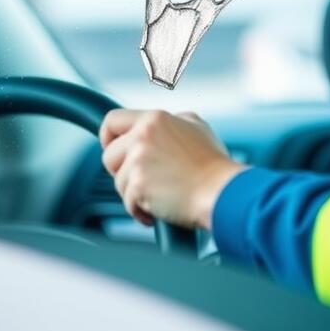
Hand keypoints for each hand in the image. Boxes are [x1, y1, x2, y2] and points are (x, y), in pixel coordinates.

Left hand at [98, 109, 243, 229]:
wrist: (222, 191)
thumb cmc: (214, 165)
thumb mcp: (197, 126)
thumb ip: (174, 120)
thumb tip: (162, 125)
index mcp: (154, 119)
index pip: (112, 120)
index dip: (107, 137)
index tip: (112, 149)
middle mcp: (143, 136)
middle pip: (109, 156)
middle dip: (123, 171)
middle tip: (144, 179)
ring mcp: (139, 160)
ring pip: (118, 182)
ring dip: (134, 194)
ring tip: (158, 196)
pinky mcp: (139, 185)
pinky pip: (128, 203)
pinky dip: (140, 211)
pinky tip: (159, 208)